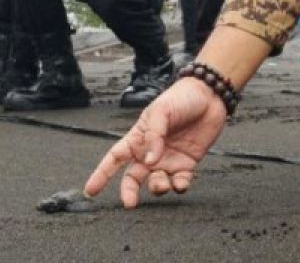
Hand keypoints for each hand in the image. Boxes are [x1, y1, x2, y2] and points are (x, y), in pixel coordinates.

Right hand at [84, 76, 226, 208]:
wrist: (210, 96)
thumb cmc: (180, 98)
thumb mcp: (161, 111)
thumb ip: (153, 136)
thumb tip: (149, 161)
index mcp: (138, 138)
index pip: (114, 158)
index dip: (101, 174)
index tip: (90, 192)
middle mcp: (150, 152)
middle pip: (133, 178)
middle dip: (129, 192)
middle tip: (129, 203)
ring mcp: (168, 159)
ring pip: (156, 183)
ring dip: (157, 188)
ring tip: (162, 184)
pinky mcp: (187, 164)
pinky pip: (179, 182)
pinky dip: (178, 187)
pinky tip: (180, 183)